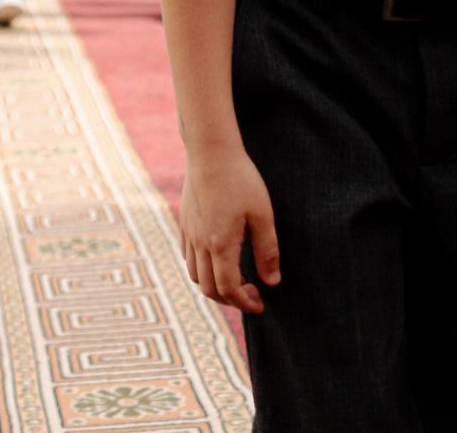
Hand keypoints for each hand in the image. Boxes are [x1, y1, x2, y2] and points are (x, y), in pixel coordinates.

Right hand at [180, 144, 280, 312]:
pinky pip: (188, 257)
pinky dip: (203, 269)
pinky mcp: (184, 224)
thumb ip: (267, 251)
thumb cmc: (241, 180)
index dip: (244, 303)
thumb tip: (272, 282)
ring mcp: (188, 234)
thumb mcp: (263, 215)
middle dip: (230, 299)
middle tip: (252, 294)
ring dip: (214, 285)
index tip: (260, 304)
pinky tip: (220, 257)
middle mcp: (199, 244)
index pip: (228, 289)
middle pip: (208, 288)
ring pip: (194, 275)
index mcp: (220, 244)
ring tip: (237, 278)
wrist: (211, 152)